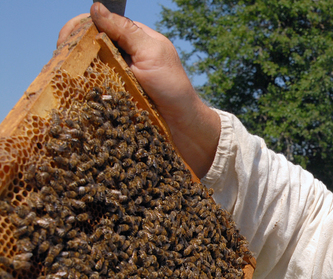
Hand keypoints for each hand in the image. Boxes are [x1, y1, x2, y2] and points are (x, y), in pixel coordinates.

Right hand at [57, 3, 219, 177]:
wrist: (183, 126)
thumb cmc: (173, 87)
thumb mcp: (151, 53)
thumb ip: (126, 31)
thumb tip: (96, 7)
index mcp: (132, 39)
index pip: (97, 24)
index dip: (78, 29)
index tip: (65, 42)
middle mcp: (122, 56)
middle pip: (87, 46)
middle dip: (72, 50)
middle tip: (63, 62)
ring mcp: (116, 78)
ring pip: (86, 69)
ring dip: (75, 72)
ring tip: (65, 78)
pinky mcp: (113, 98)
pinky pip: (91, 91)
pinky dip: (83, 91)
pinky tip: (73, 94)